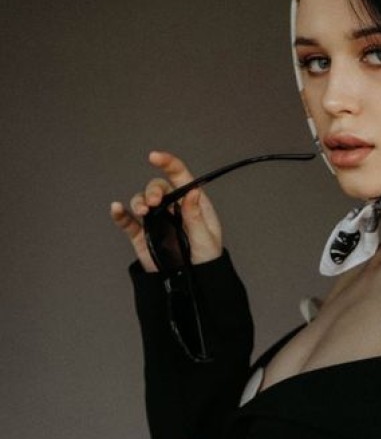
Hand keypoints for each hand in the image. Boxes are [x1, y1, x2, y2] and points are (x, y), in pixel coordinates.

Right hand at [110, 151, 223, 272]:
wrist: (193, 282)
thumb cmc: (206, 258)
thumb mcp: (206, 238)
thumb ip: (196, 216)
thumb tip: (192, 191)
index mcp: (192, 203)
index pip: (180, 177)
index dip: (168, 163)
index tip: (155, 156)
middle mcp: (173, 207)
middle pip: (157, 187)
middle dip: (153, 190)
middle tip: (154, 202)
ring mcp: (156, 220)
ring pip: (141, 201)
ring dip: (139, 201)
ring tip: (143, 211)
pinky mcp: (143, 235)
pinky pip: (128, 222)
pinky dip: (120, 214)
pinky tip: (116, 209)